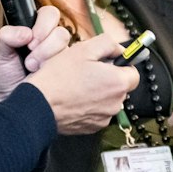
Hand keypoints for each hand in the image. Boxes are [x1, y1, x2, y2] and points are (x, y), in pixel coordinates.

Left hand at [0, 5, 71, 101]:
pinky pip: (73, 66)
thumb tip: (26, 33)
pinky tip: (45, 77)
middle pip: (62, 32)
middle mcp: (53, 42)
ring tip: (34, 70)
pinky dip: (58, 71)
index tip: (30, 41)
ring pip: (68, 48)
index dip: (43, 25)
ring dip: (49, 60)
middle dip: (45, 46)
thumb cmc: (8, 74)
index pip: (50, 14)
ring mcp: (64, 58)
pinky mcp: (70, 73)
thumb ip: (6, 36)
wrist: (13, 99)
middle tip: (30, 60)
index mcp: (37, 30)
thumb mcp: (0, 52)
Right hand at [24, 31, 140, 134]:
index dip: (121, 64)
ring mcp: (104, 117)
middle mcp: (115, 103)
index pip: (133, 72)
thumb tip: (118, 49)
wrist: (39, 104)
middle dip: (108, 78)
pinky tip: (74, 98)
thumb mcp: (84, 49)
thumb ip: (108, 44)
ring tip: (77, 85)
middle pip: (120, 87)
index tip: (109, 62)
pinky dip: (89, 105)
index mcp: (118, 82)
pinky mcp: (92, 127)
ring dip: (98, 92)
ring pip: (108, 100)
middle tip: (88, 71)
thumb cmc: (58, 78)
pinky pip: (97, 112)